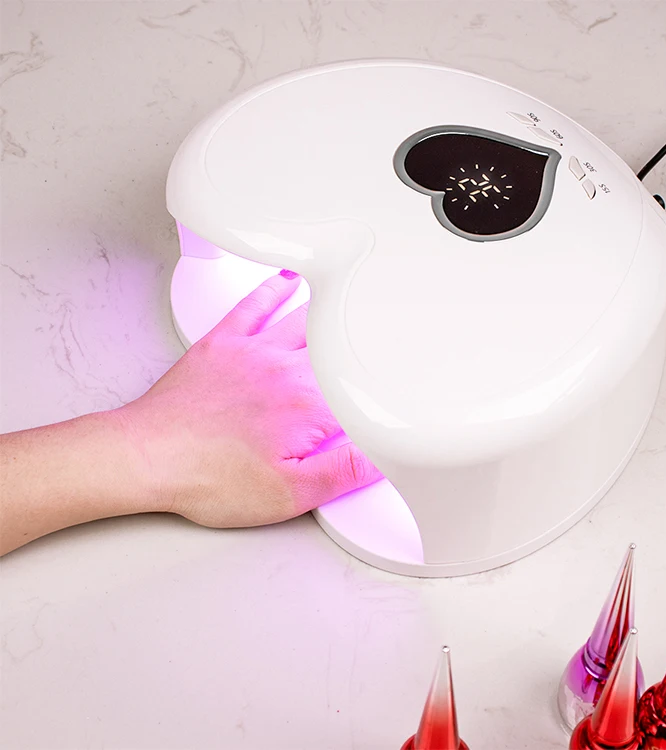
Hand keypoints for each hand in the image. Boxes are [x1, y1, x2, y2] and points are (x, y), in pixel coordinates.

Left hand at [117, 271, 381, 528]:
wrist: (146, 458)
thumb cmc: (209, 478)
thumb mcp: (289, 493)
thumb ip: (346, 470)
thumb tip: (386, 453)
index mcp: (308, 405)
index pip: (364, 388)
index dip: (388, 388)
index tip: (401, 385)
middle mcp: (286, 369)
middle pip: (342, 347)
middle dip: (368, 343)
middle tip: (390, 335)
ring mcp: (255, 350)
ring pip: (307, 320)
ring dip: (335, 310)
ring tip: (359, 297)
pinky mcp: (224, 342)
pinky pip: (255, 304)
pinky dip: (275, 288)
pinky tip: (290, 281)